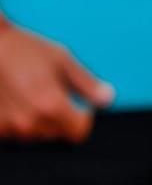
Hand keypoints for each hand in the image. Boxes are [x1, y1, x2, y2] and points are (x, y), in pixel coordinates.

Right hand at [0, 24, 112, 141]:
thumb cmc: (25, 49)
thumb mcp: (62, 60)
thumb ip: (87, 84)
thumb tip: (108, 99)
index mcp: (52, 106)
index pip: (79, 132)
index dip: (84, 118)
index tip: (80, 106)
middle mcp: (30, 122)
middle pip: (59, 134)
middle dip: (62, 118)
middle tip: (51, 91)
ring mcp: (9, 128)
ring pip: (38, 135)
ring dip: (41, 121)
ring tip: (32, 93)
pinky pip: (17, 133)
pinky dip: (22, 121)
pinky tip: (17, 99)